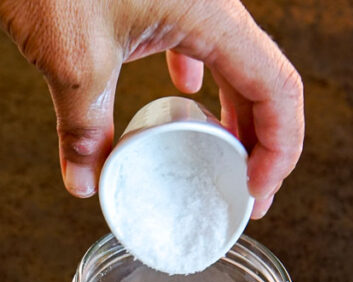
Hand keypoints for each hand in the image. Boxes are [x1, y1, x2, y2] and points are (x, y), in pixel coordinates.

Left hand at [0, 0, 303, 218]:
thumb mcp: (73, 59)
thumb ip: (84, 127)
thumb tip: (87, 181)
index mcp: (210, 14)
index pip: (276, 88)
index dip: (279, 147)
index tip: (256, 190)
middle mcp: (208, 4)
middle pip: (259, 80)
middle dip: (258, 141)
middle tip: (245, 191)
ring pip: (227, 63)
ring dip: (229, 114)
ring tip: (217, 160)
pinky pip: (191, 43)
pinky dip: (192, 81)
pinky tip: (178, 99)